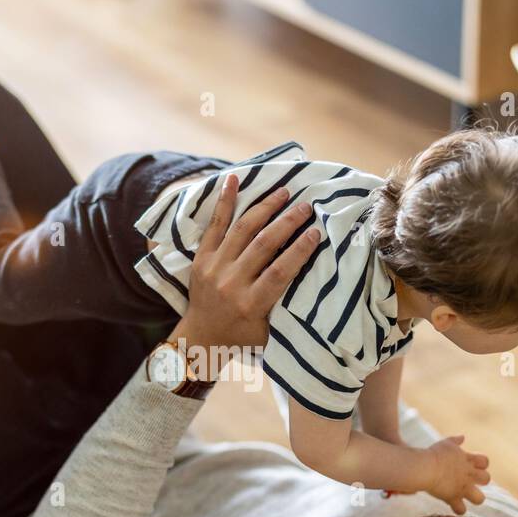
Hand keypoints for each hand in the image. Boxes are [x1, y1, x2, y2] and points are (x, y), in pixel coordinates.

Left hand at [171, 174, 320, 360]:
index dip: (299, 250)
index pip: (280, 271)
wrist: (200, 337)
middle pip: (263, 245)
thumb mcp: (268, 330)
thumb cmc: (243, 336)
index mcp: (250, 304)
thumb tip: (312, 280)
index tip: (316, 231)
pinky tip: (234, 179)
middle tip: (306, 206)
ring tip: (283, 192)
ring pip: (242, 229)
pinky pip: (214, 225)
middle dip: (287, 222)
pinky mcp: (201, 258)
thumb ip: (284, 306)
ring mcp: (214, 268)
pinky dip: (224, 201)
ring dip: (265, 208)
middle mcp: (231, 283)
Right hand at [418, 435, 489, 514]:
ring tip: (464, 496)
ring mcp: (462, 487)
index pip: (485, 461)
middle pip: (487, 479)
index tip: (470, 465)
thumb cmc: (433, 454)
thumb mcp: (445, 444)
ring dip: (474, 498)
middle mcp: (468, 474)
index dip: (481, 464)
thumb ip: (455, 441)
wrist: (425, 467)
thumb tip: (463, 437)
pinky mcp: (453, 497)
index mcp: (467, 460)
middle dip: (480, 481)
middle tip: (468, 481)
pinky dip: (457, 509)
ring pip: (480, 499)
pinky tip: (452, 505)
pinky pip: (461, 510)